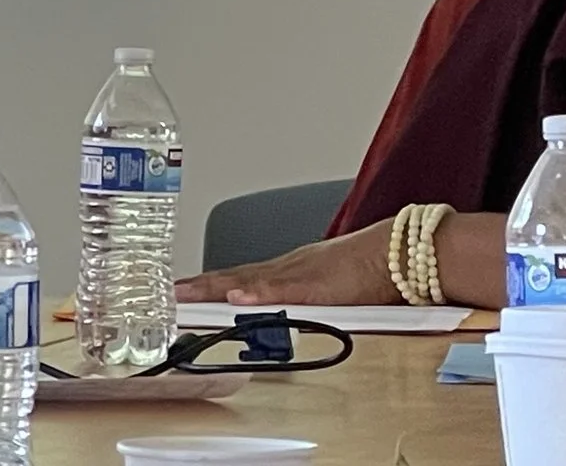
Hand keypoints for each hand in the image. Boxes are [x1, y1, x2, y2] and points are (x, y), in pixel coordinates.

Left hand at [174, 225, 399, 307]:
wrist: (398, 252)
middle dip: (199, 287)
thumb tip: (278, 313)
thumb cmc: (367, 271)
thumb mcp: (325, 288)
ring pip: (248, 280)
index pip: (236, 278)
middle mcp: (285, 268)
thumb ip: (299, 298)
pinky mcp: (318, 285)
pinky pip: (284, 290)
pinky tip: (236, 297)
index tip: (178, 292)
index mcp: (286, 271)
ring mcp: (298, 274)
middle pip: (233, 277)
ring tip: (185, 295)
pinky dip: (259, 294)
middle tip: (167, 295)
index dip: (206, 285)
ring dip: (215, 288)